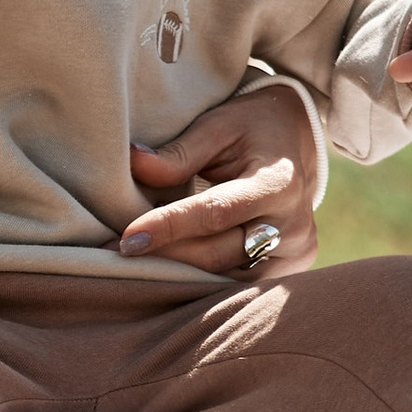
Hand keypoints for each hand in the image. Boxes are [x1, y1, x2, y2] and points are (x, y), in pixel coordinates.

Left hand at [120, 76, 320, 272]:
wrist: (297, 144)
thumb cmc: (251, 130)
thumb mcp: (219, 126)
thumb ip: (180, 151)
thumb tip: (135, 165)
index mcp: (278, 183)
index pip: (216, 213)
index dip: (169, 227)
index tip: (127, 239)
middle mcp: (292, 225)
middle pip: (218, 253)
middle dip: (164, 257)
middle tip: (114, 258)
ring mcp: (295, 252)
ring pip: (225, 278)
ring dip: (178, 274)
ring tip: (135, 266)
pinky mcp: (290, 269)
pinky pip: (237, 284)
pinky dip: (201, 281)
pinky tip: (167, 272)